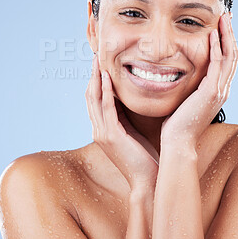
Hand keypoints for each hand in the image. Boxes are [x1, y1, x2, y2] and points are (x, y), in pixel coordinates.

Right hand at [85, 54, 158, 189]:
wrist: (147, 181)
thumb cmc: (144, 158)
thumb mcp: (133, 133)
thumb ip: (126, 117)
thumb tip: (128, 99)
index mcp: (104, 130)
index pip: (95, 101)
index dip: (95, 82)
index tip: (99, 65)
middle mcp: (99, 130)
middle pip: (90, 97)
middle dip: (92, 76)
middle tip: (95, 57)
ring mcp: (103, 134)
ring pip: (94, 100)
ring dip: (95, 79)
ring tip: (98, 62)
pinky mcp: (112, 136)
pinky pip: (106, 109)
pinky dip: (105, 92)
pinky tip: (107, 78)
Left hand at [160, 12, 237, 147]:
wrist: (178, 142)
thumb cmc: (178, 123)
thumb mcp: (187, 100)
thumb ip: (191, 86)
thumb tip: (181, 73)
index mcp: (218, 90)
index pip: (227, 61)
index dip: (226, 42)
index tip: (221, 25)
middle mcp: (223, 89)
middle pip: (233, 55)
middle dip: (230, 34)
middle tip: (226, 16)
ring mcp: (219, 91)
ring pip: (229, 57)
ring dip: (226, 35)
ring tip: (223, 18)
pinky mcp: (211, 92)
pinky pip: (217, 65)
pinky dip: (217, 48)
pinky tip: (212, 34)